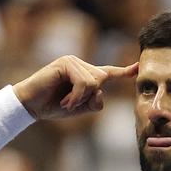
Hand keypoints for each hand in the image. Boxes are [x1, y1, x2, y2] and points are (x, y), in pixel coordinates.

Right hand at [13, 56, 137, 120]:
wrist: (32, 106)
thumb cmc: (53, 106)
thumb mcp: (79, 108)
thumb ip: (94, 101)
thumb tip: (100, 91)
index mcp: (86, 75)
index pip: (108, 72)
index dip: (124, 72)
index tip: (138, 69)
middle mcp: (81, 65)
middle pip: (102, 80)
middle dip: (89, 98)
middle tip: (71, 105)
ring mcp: (73, 61)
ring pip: (93, 82)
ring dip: (80, 99)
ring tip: (66, 103)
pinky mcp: (65, 63)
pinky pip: (83, 82)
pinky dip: (76, 96)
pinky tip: (64, 101)